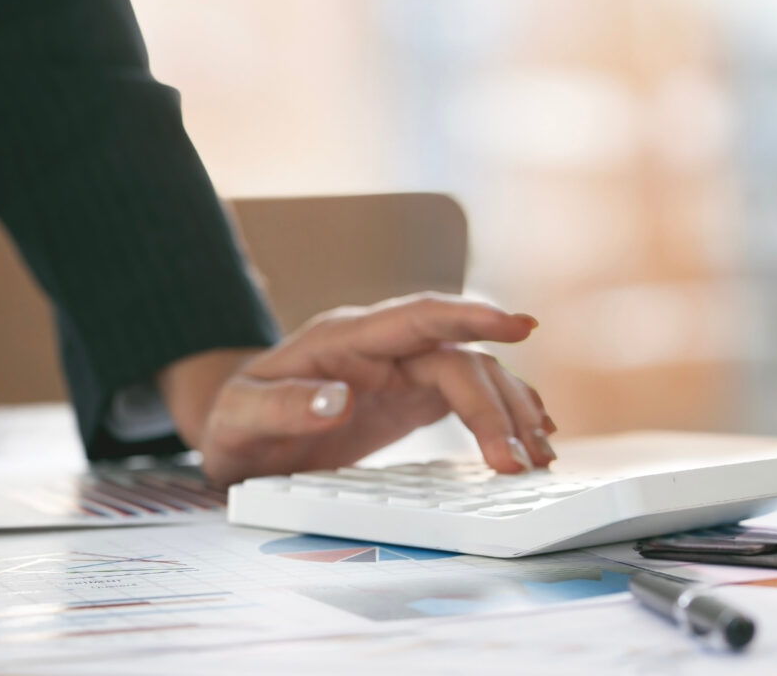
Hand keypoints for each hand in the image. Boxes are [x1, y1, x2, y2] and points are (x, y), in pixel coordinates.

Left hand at [161, 293, 554, 485]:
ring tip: (540, 456)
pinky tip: (533, 435)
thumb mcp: (239, 419)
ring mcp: (402, 370)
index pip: (420, 315)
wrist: (240, 435)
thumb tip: (338, 401)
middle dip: (496, 406)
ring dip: (511, 411)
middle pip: (458, 360)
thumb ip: (283, 406)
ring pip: (475, 375)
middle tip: (521, 461)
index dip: (471, 316)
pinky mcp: (412, 396)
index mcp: (346, 339)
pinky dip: (504, 414)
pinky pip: (471, 395)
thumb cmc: (236, 422)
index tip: (518, 325)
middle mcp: (384, 348)